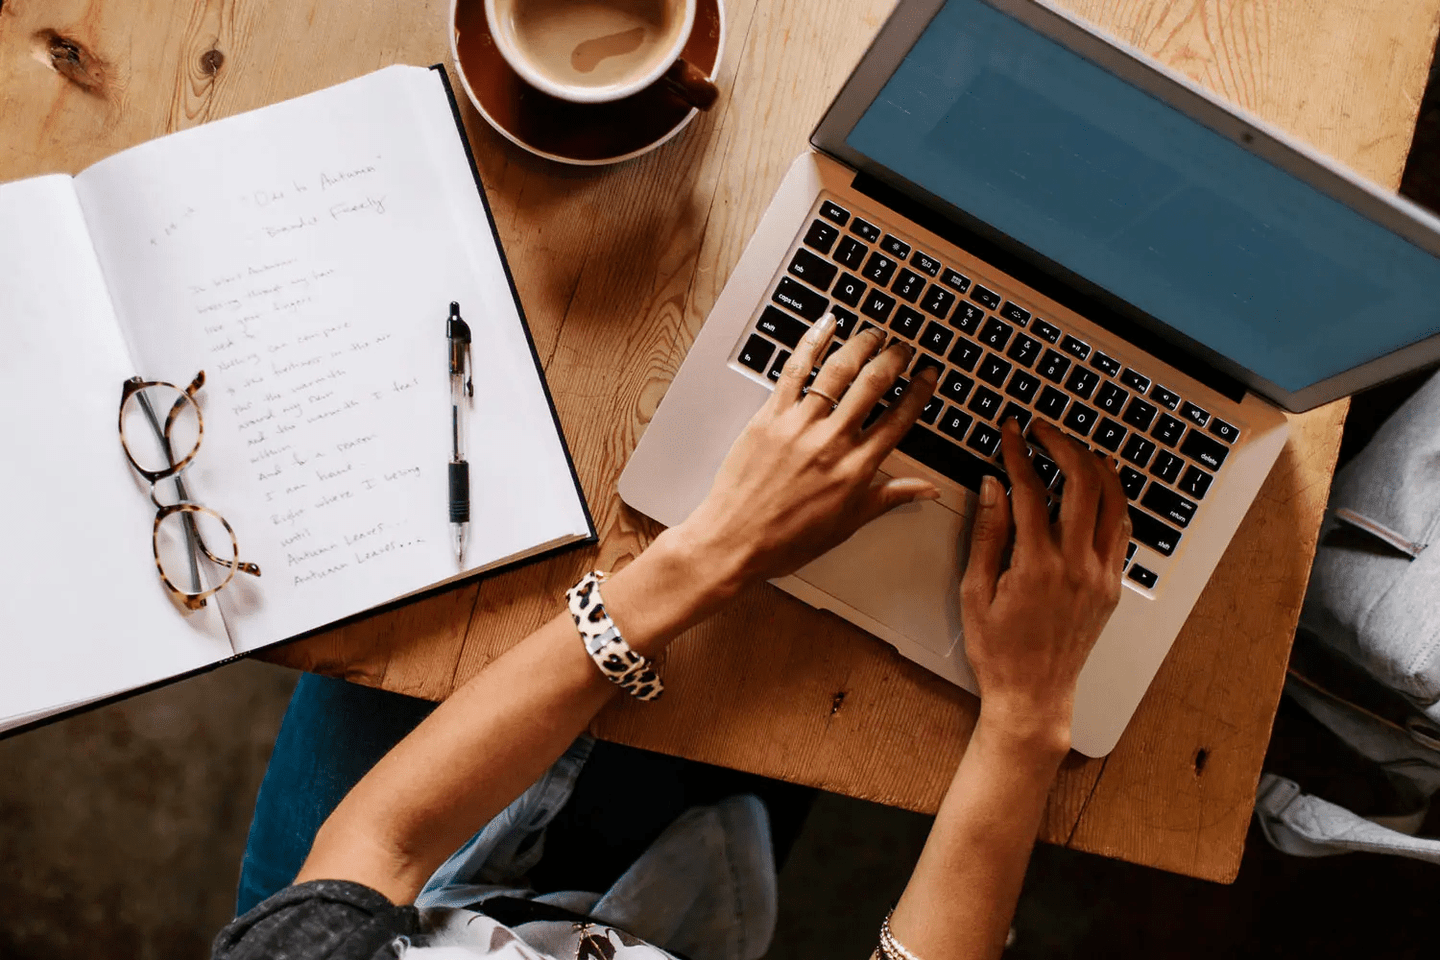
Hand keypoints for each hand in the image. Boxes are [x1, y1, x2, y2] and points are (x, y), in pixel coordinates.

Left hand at [675, 318, 940, 589]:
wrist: (735, 541)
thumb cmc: (787, 539)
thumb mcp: (847, 523)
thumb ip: (889, 497)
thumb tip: (926, 489)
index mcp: (856, 469)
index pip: (899, 420)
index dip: (919, 393)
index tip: (928, 376)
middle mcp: (832, 442)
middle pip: (873, 385)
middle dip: (894, 359)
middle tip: (903, 347)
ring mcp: (799, 425)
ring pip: (838, 370)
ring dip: (861, 344)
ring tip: (874, 334)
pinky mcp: (769, 416)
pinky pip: (795, 370)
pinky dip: (812, 342)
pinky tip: (826, 325)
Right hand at [960, 418, 1129, 750]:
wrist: (1033, 695)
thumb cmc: (998, 651)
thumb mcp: (975, 592)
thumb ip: (987, 534)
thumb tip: (992, 486)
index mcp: (1036, 567)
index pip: (1030, 491)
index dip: (1018, 454)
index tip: (1010, 433)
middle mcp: (1076, 567)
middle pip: (1081, 484)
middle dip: (1062, 446)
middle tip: (1042, 430)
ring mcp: (1100, 576)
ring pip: (1111, 501)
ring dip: (1095, 466)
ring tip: (1075, 448)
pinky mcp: (1112, 586)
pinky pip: (1121, 530)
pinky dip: (1112, 500)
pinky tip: (1100, 486)